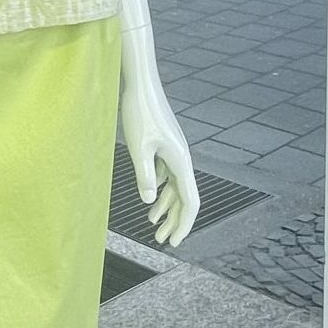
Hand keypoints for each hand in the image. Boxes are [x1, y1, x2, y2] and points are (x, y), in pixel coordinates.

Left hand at [119, 76, 199, 248]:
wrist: (141, 85)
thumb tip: (148, 200)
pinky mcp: (165, 145)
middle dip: (174, 220)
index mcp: (180, 161)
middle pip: (184, 197)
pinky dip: (159, 189)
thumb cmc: (139, 113)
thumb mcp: (138, 147)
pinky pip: (166, 174)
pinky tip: (149, 198)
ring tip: (153, 224)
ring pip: (175, 187)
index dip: (184, 223)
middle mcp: (182, 158)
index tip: (175, 242)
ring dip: (166, 206)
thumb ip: (144, 175)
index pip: (189, 201)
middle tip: (161, 240)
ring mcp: (174, 152)